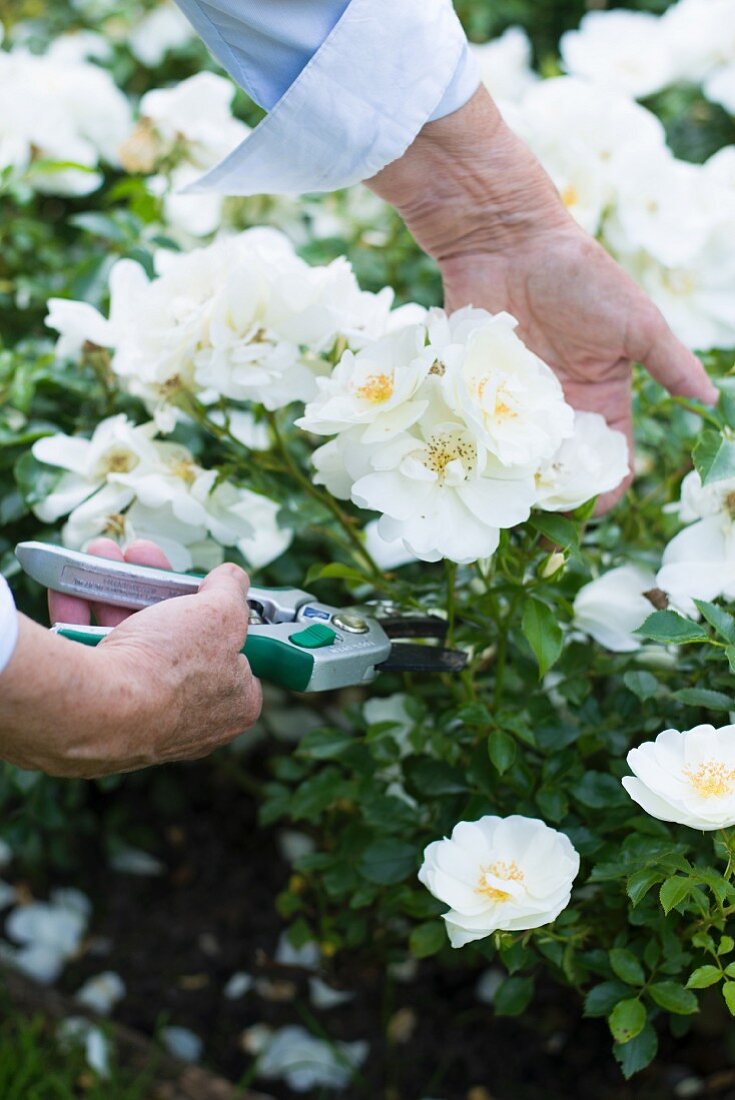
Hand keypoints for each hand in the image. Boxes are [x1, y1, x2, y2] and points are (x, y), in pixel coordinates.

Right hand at [1, 543, 260, 777]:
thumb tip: (232, 579)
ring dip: (115, 593)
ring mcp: (140, 717)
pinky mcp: (96, 713)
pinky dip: (82, 620)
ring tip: (104, 556)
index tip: (205, 593)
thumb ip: (232, 591)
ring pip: (131, 643)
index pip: (239, 660)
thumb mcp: (222, 613)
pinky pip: (94, 658)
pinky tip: (72, 587)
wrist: (97, 708)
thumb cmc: (170, 667)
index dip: (223, 621)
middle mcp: (190, 718)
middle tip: (143, 558)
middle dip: (155, 591)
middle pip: (177, 642)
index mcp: (233, 704)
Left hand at [368, 88, 717, 510]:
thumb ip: (670, 364)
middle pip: (558, 474)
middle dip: (552, 499)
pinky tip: (470, 466)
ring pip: (515, 462)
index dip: (602, 493)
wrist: (508, 241)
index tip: (587, 509)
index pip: (609, 465)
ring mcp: (513, 405)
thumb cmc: (581, 276)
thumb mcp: (637, 321)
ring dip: (511, 483)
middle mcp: (559, 412)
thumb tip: (712, 401)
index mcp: (602, 402)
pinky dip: (474, 452)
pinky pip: (475, 434)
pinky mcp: (474, 393)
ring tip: (502, 499)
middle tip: (537, 516)